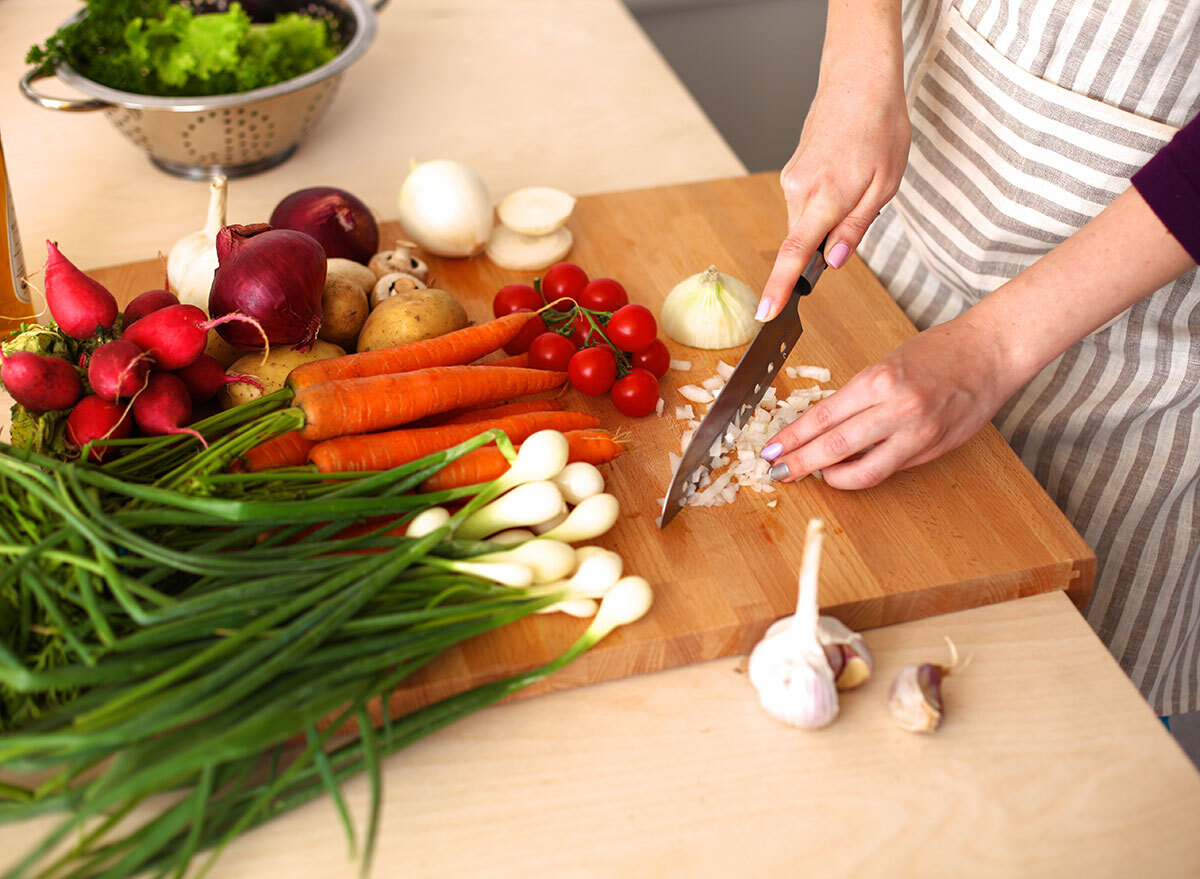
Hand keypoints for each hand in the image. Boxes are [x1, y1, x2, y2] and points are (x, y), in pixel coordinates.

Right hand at [757, 62, 910, 321]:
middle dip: (826, 246)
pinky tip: (847, 175)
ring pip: (805, 224)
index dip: (780, 288)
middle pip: (803, 242)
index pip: (794, 254)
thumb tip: (831, 263)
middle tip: (863, 209)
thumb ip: (855, 229)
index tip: (766, 315)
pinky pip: (805, 206)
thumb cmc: (880, 129)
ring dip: (830, 221)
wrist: (859, 81)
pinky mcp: (792, 173)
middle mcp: (799, 190)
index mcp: (826, 197)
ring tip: (861, 181)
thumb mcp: (884, 185)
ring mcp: (792, 181)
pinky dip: (824, 206)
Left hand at [761, 313, 1015, 488]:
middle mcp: (897, 408)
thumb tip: (821, 427)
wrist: (991, 353)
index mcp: (879, 380)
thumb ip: (857, 397)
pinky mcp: (933, 449)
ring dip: (831, 477)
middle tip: (778, 471)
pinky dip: (863, 473)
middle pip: (834, 447)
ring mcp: (917, 433)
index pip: (822, 417)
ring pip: (862, 470)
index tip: (772, 449)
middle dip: (800, 463)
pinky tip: (848, 472)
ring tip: (813, 476)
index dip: (792, 438)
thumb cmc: (940, 352)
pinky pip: (889, 469)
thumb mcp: (887, 364)